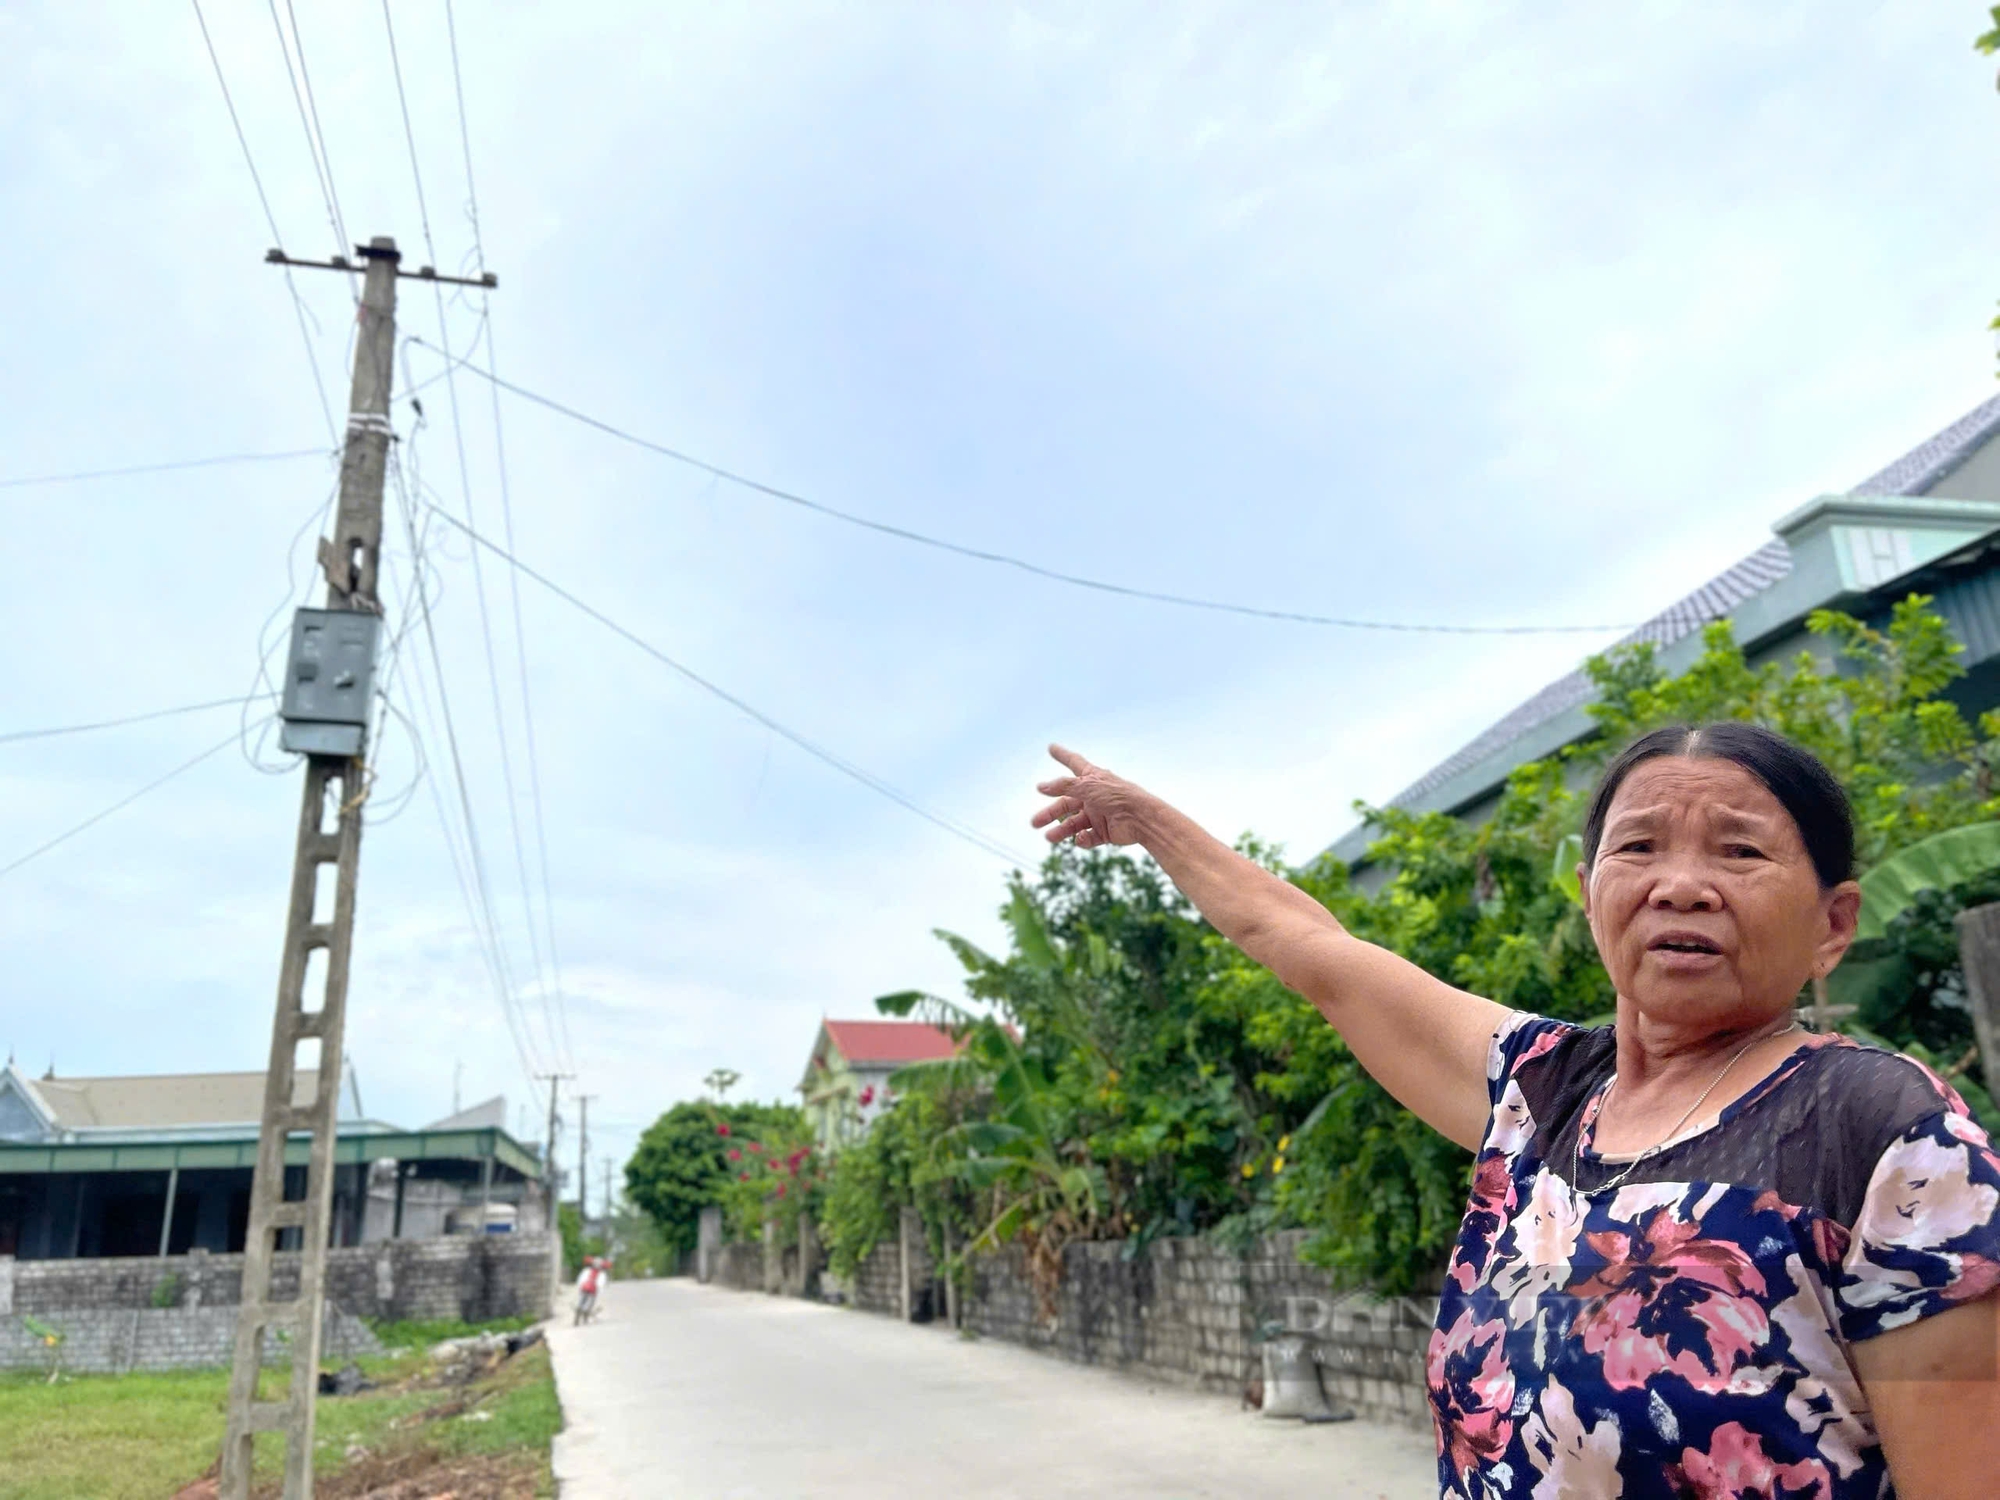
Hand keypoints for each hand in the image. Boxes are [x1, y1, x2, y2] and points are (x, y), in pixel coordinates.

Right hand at [1032, 745, 1152, 848]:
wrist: (1141, 818)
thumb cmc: (1116, 796)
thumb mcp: (1087, 786)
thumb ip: (1063, 786)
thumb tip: (1041, 786)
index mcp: (1092, 779)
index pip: (1074, 763)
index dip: (1062, 755)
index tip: (1051, 747)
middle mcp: (1093, 796)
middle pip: (1066, 803)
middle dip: (1050, 813)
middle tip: (1035, 822)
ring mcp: (1099, 814)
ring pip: (1074, 823)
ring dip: (1061, 830)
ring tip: (1049, 837)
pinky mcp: (1104, 832)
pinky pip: (1088, 837)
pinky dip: (1082, 839)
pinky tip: (1081, 839)